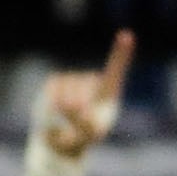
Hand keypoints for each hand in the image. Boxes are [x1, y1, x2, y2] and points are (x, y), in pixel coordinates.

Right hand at [35, 30, 131, 158]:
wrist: (62, 141)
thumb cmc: (83, 138)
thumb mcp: (88, 135)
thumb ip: (83, 120)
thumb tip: (68, 104)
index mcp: (108, 92)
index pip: (115, 69)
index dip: (121, 53)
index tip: (125, 35)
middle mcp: (92, 81)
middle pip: (86, 85)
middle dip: (80, 104)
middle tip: (79, 118)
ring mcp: (73, 80)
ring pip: (69, 88)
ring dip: (65, 107)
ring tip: (67, 119)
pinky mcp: (55, 83)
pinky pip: (52, 88)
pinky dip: (51, 102)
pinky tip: (53, 110)